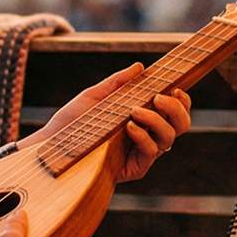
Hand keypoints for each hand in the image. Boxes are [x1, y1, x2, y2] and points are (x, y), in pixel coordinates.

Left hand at [33, 63, 191, 183]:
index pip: (175, 111)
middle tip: (158, 97)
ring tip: (134, 110)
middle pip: (182, 125)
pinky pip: (151, 152)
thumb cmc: (74, 121)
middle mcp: (149, 136)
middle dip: (177, 109)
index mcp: (145, 118)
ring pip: (169, 138)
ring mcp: (143, 154)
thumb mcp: (96, 96)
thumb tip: (140, 67)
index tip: (175, 88)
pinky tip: (129, 127)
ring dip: (157, 120)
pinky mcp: (135, 169)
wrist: (53, 145)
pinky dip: (144, 136)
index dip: (183, 100)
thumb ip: (118, 82)